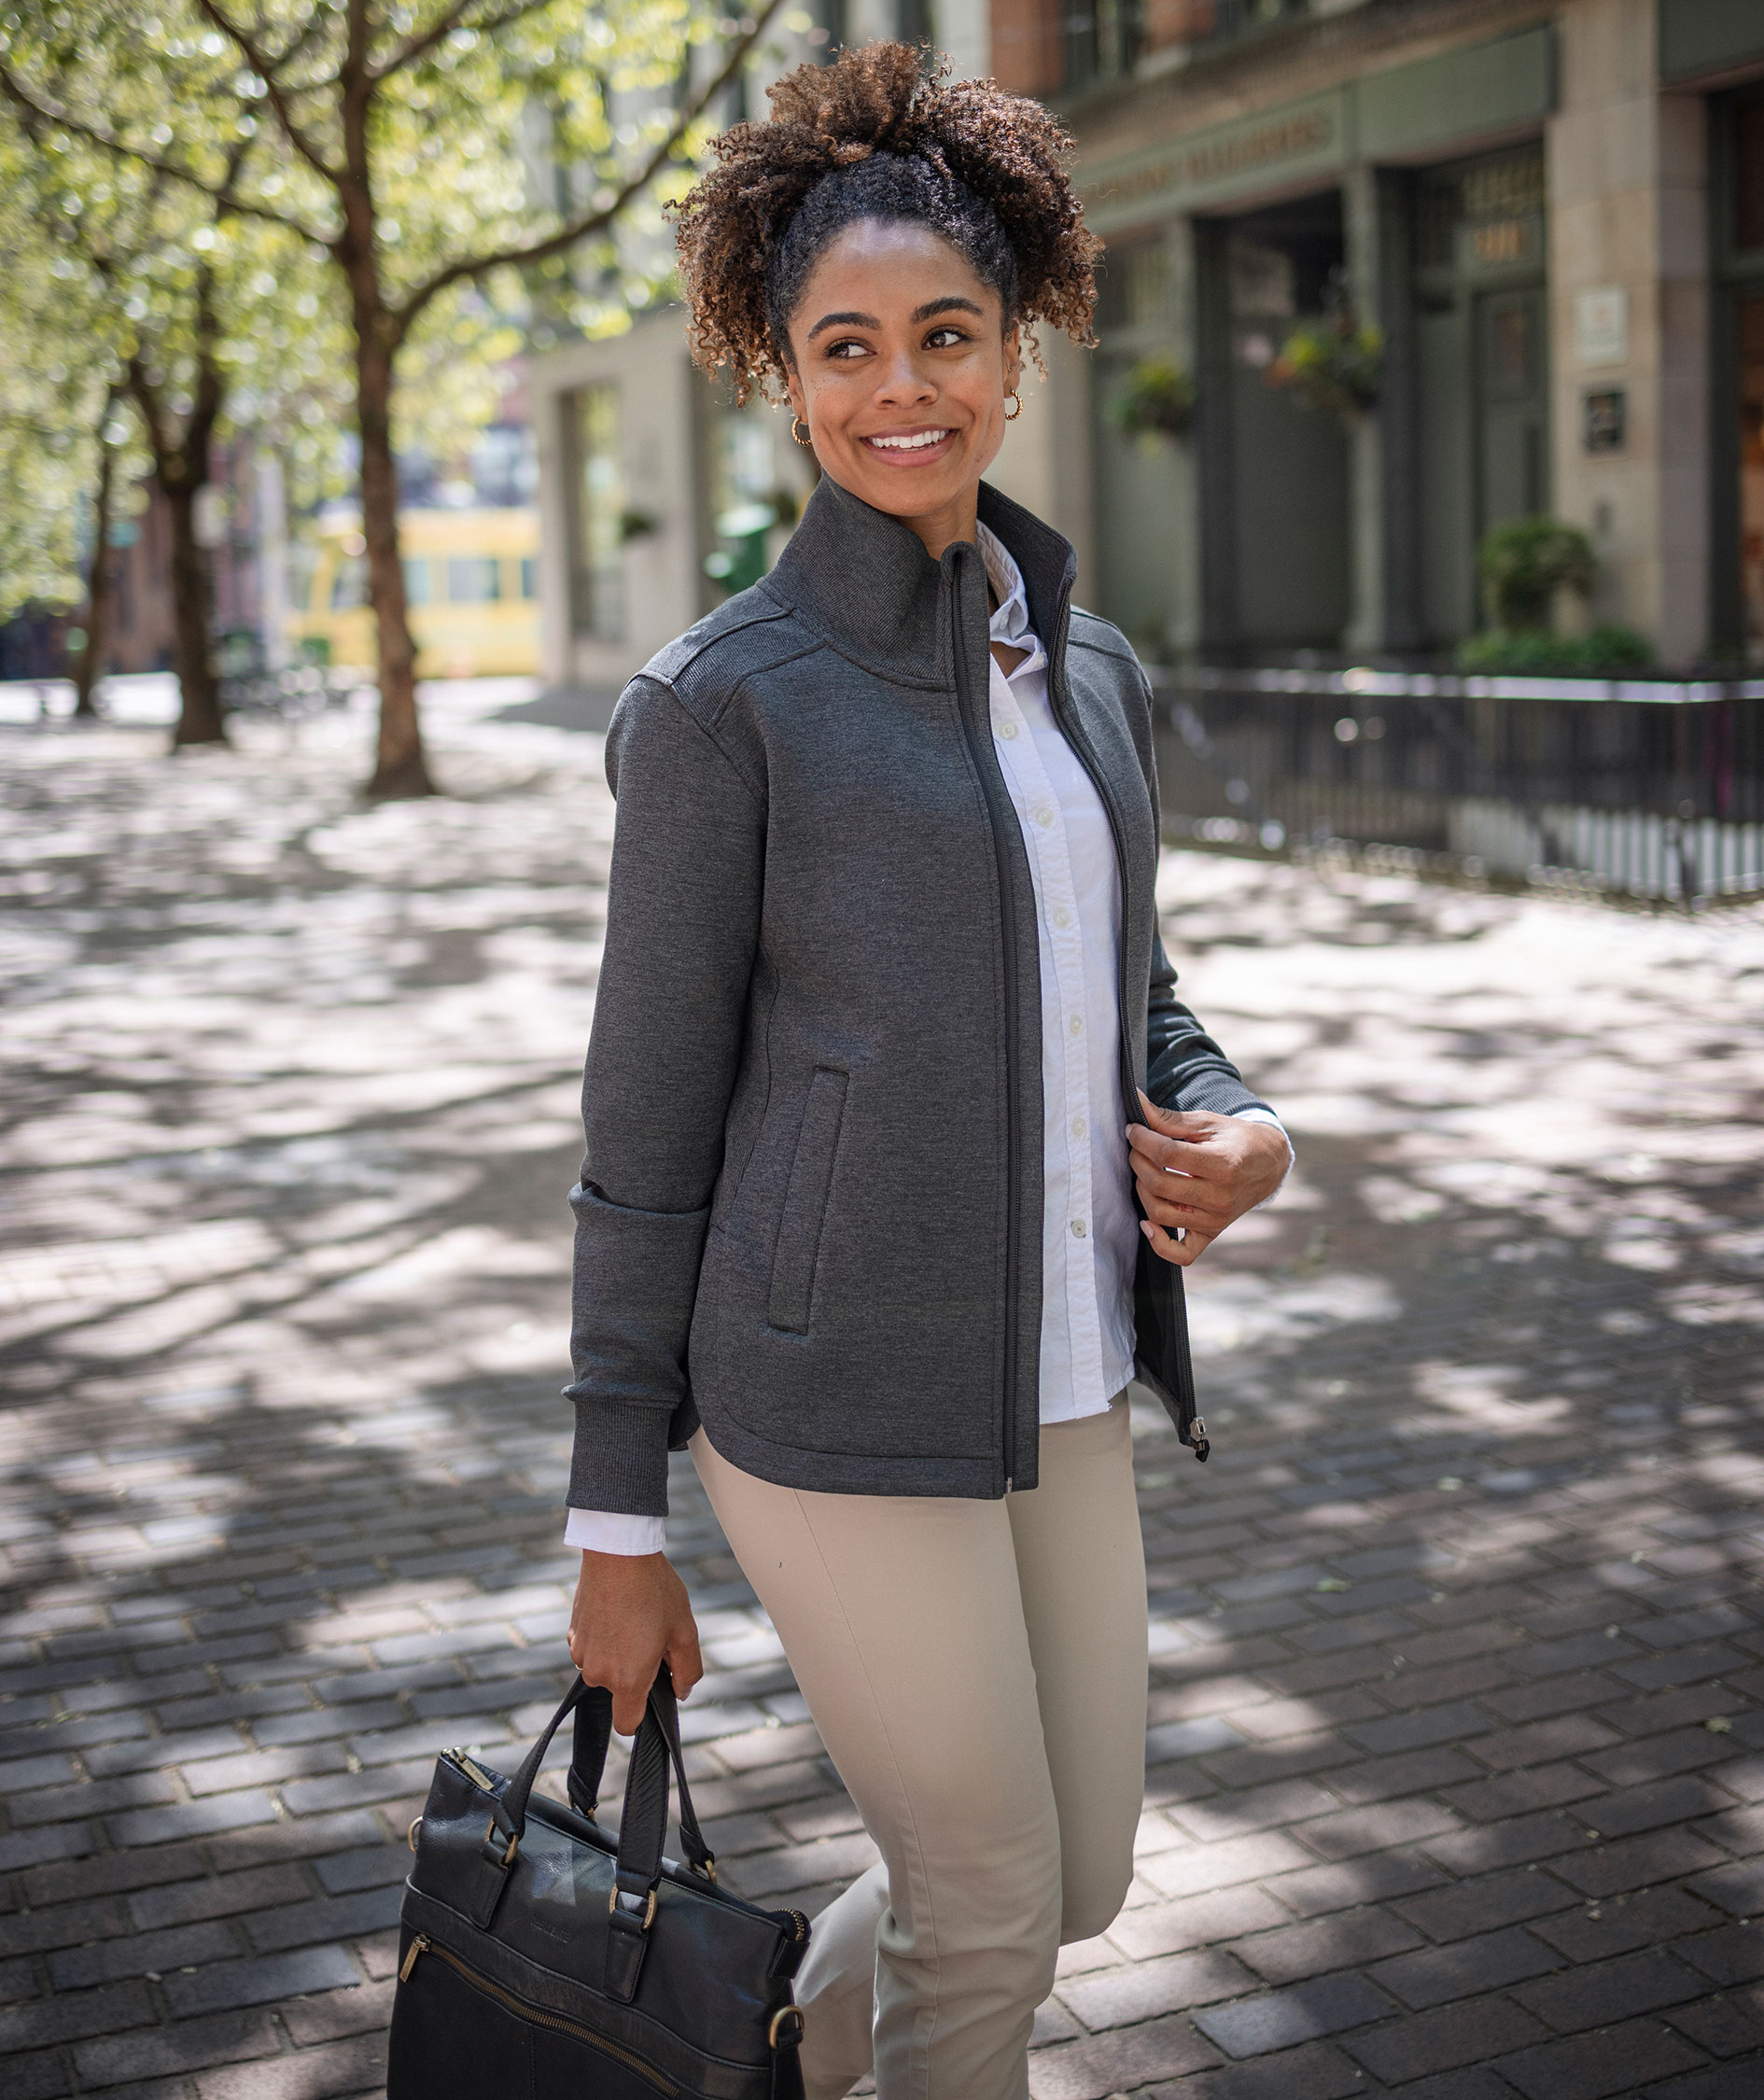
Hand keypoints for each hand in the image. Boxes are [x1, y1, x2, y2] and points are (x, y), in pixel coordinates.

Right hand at [567, 1552, 702, 1736]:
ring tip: (635, 1619)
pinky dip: (604, 1637)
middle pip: (619, 1690)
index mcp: (627, 1680)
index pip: (627, 1724)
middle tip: (653, 1638)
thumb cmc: (654, 1591)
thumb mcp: (684, 1631)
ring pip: (604, 1667)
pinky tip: (618, 1610)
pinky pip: (591, 1647)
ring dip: (618, 1653)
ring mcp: (580, 1653)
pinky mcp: (572, 1633)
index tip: (652, 1694)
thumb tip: (681, 1691)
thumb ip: (688, 1671)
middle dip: (636, 1672)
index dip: (642, 1716)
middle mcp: (598, 1673)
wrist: (618, 1552)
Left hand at [1127, 1091, 1288, 1268]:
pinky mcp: (1212, 1232)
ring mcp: (1216, 1219)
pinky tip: (1147, 1223)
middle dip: (1138, 1162)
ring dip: (1142, 1191)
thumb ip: (1170, 1119)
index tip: (1133, 1130)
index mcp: (1223, 1164)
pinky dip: (1159, 1243)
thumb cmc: (1236, 1140)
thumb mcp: (1208, 1123)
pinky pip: (1182, 1253)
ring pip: (1161, 1214)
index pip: (1167, 1155)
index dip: (1142, 1139)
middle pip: (1160, 1184)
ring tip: (1145, 1172)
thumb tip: (1137, 1103)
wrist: (1268, 1164)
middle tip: (1137, 1148)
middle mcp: (1220, 1196)